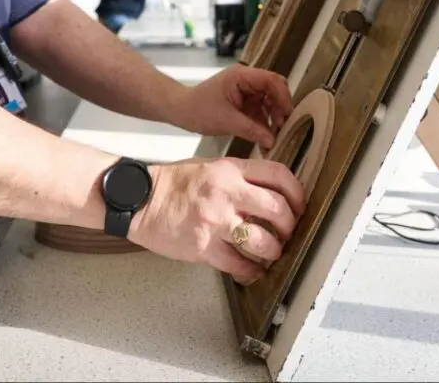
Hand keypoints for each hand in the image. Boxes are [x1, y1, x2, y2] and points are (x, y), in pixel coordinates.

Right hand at [129, 157, 305, 283]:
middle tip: (288, 233)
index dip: (297, 193)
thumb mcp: (210, 167)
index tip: (299, 206)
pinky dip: (251, 271)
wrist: (139, 200)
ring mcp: (215, 221)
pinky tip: (251, 270)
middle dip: (290, 226)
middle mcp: (226, 193)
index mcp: (230, 170)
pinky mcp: (203, 247)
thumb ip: (240, 177)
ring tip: (271, 253)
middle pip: (278, 210)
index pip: (278, 175)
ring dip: (274, 252)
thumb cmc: (173, 184)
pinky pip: (239, 264)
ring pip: (264, 242)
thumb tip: (271, 195)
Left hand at [172, 66, 293, 150]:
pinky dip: (264, 125)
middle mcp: (247, 80)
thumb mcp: (226, 121)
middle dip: (280, 110)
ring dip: (273, 120)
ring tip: (274, 140)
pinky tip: (266, 142)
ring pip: (270, 103)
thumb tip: (273, 141)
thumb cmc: (198, 110)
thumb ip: (252, 130)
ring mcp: (246, 91)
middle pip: (274, 90)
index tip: (288, 116)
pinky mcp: (244, 102)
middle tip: (282, 130)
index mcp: (241, 76)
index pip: (271, 80)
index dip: (283, 97)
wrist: (180, 111)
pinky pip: (260, 112)